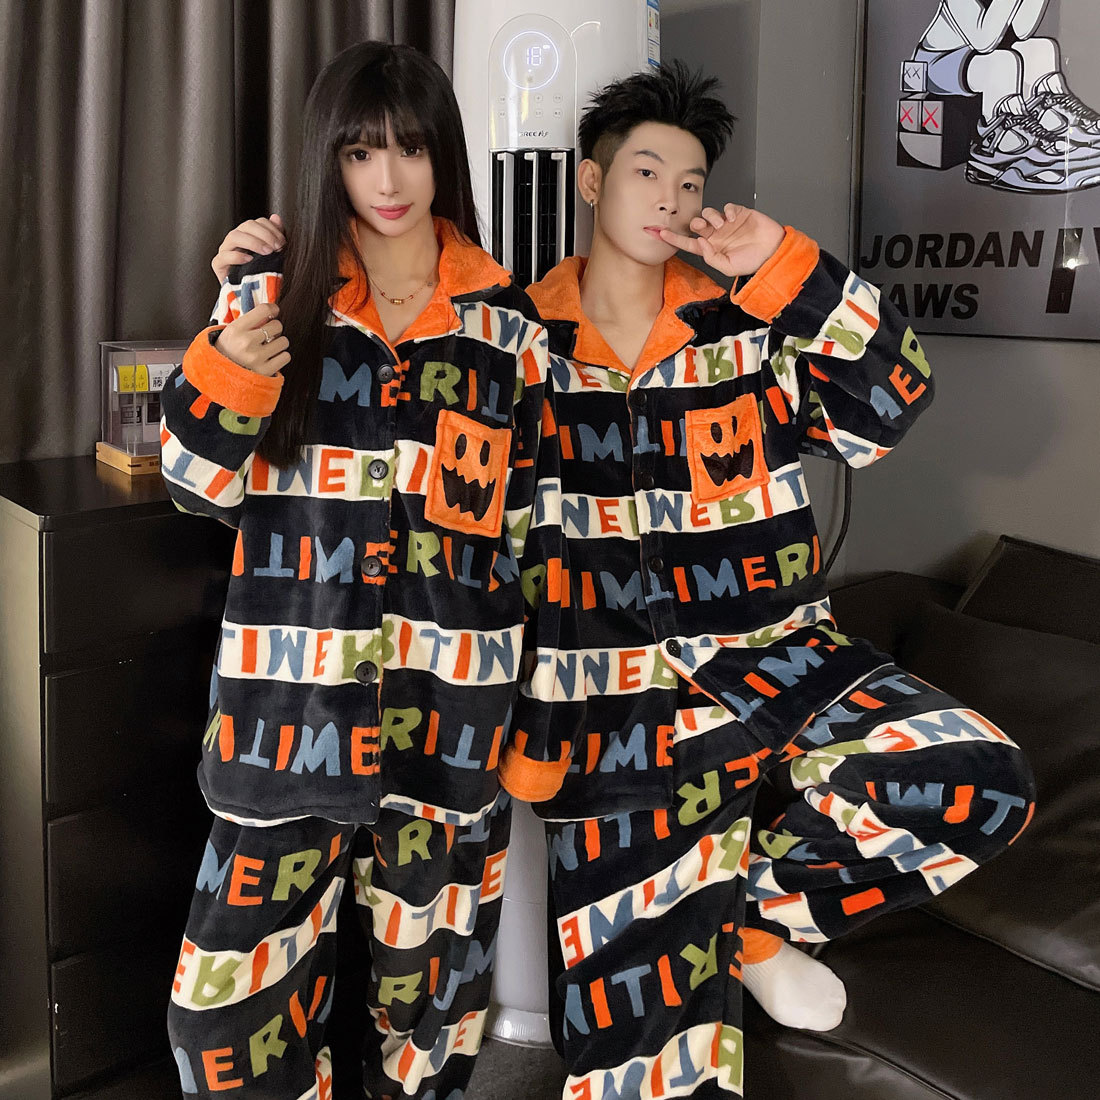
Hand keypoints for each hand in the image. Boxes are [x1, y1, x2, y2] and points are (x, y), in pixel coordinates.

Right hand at [211, 214, 285, 282]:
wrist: (252, 298)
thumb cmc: (262, 275)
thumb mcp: (272, 256)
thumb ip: (274, 236)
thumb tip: (276, 217)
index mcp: (248, 235)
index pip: (257, 222)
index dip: (270, 228)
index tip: (282, 242)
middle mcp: (235, 240)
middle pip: (246, 226)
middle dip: (264, 234)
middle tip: (276, 247)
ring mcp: (225, 251)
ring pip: (234, 236)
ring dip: (252, 242)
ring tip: (266, 252)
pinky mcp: (219, 265)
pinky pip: (223, 257)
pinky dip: (237, 256)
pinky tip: (249, 260)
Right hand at [214, 304, 288, 375]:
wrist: (221, 376)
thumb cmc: (228, 351)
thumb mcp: (231, 332)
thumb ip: (249, 321)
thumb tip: (271, 309)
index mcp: (236, 329)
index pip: (263, 310)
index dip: (272, 309)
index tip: (274, 311)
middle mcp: (246, 342)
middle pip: (277, 325)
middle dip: (274, 329)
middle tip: (266, 335)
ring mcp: (256, 358)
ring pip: (284, 341)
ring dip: (278, 343)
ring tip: (268, 347)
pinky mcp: (265, 371)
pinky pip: (286, 357)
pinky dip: (281, 357)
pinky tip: (271, 358)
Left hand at [659, 204, 785, 278]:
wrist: (773, 253)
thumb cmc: (752, 262)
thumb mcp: (728, 267)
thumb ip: (711, 257)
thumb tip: (699, 242)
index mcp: (712, 248)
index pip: (689, 243)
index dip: (675, 239)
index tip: (661, 233)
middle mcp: (718, 235)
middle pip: (698, 224)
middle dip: (695, 223)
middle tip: (701, 226)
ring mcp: (728, 224)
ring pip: (710, 213)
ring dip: (712, 217)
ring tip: (721, 225)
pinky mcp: (740, 213)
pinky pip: (729, 207)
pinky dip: (729, 210)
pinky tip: (734, 219)